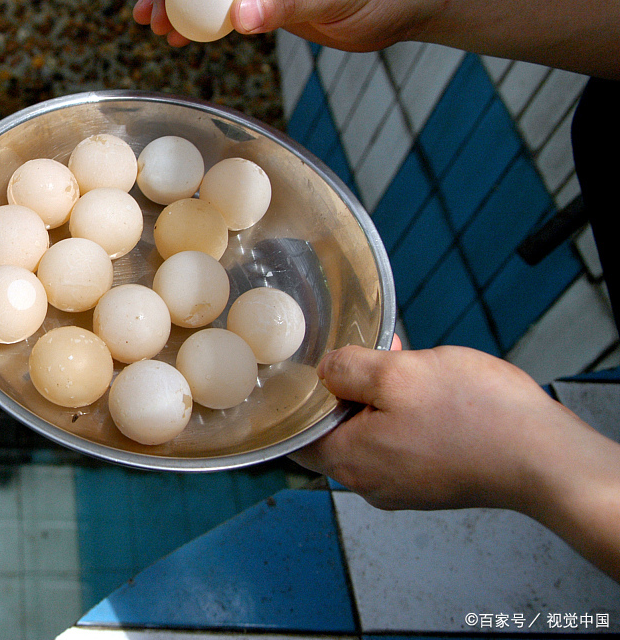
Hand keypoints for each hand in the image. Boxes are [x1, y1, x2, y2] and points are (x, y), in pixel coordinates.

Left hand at [291, 344, 590, 512]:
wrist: (545, 459)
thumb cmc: (473, 417)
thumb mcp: (397, 373)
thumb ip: (347, 370)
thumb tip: (324, 371)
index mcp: (349, 462)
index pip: (295, 437)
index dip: (296, 400)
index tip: (304, 371)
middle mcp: (371, 483)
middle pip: (336, 431)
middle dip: (347, 390)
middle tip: (366, 355)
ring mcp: (405, 486)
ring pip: (373, 433)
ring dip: (381, 397)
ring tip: (403, 360)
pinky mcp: (435, 480)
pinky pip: (404, 442)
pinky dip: (407, 413)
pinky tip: (429, 385)